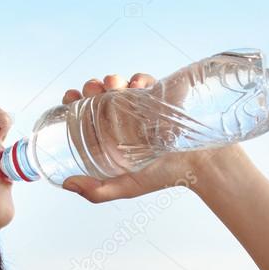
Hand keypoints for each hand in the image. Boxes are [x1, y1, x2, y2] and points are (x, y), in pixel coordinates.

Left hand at [59, 73, 216, 202]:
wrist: (201, 163)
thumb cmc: (166, 176)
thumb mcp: (128, 187)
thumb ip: (98, 191)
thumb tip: (67, 184)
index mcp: (110, 137)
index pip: (84, 115)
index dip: (73, 103)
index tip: (70, 98)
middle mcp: (123, 119)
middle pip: (98, 95)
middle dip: (91, 87)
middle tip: (92, 91)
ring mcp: (141, 106)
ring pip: (119, 84)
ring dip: (111, 80)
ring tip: (114, 86)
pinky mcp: (160, 96)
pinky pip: (144, 80)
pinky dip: (138, 78)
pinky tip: (135, 85)